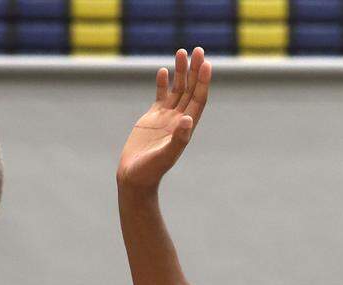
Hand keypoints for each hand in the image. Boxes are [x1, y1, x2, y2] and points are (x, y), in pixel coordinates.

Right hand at [117, 48, 211, 190]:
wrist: (135, 177)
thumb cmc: (151, 170)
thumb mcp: (166, 155)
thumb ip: (178, 139)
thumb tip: (188, 119)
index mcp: (186, 127)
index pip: (198, 99)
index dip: (203, 82)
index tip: (207, 64)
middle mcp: (179, 120)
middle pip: (190, 90)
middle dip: (195, 70)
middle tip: (199, 49)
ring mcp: (166, 118)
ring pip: (176, 89)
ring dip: (180, 72)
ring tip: (182, 52)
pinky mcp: (152, 118)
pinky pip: (160, 97)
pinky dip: (162, 83)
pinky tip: (164, 71)